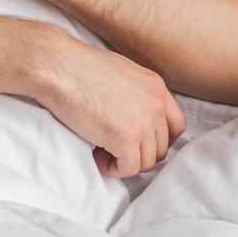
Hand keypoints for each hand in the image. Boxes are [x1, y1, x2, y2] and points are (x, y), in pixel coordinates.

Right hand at [31, 37, 187, 178]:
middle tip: (115, 147)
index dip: (160, 140)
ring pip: (147, 161)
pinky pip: (129, 168)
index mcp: (157, 87)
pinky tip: (98, 156)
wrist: (60, 67)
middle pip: (162, 147)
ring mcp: (144, 122)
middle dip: (139, 152)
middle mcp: (156, 104)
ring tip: (103, 150)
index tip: (141, 143)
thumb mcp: (122, 72)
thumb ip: (137, 93)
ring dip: (125, 161)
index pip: (177, 125)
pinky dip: (114, 169)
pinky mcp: (126, 138)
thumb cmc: (80, 67)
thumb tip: (132, 114)